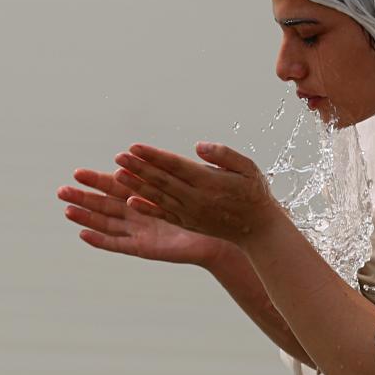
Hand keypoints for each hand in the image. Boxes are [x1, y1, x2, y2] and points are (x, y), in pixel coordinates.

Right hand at [58, 168, 231, 267]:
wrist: (219, 235)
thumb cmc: (206, 209)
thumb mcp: (187, 185)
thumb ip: (171, 170)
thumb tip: (166, 150)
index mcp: (148, 196)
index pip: (117, 186)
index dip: (97, 181)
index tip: (77, 173)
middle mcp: (140, 214)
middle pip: (105, 204)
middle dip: (83, 197)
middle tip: (61, 190)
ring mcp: (140, 232)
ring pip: (107, 224)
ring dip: (86, 217)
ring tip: (67, 209)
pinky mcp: (144, 248)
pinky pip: (119, 244)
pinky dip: (101, 240)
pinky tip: (84, 234)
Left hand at [112, 142, 277, 244]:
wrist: (257, 228)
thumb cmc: (254, 192)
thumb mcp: (248, 167)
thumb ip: (224, 154)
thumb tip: (198, 147)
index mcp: (209, 181)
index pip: (175, 165)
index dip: (153, 156)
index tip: (134, 146)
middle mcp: (196, 198)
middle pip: (162, 180)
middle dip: (138, 168)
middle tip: (118, 156)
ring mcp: (190, 212)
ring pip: (158, 197)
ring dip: (136, 185)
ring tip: (117, 174)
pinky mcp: (188, 223)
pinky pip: (163, 214)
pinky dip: (146, 208)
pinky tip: (130, 201)